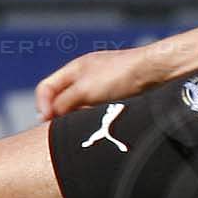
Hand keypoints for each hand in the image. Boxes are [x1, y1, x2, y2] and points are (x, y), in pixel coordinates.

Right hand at [35, 43, 176, 120]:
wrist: (155, 72)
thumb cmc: (119, 75)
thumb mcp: (84, 89)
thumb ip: (63, 102)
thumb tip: (50, 115)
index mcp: (74, 69)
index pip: (46, 88)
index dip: (42, 105)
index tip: (48, 121)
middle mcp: (86, 76)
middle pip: (62, 99)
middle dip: (62, 114)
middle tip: (67, 128)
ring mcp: (102, 86)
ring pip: (81, 108)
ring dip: (79, 118)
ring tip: (88, 125)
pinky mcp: (117, 96)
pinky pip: (98, 111)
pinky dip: (95, 118)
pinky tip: (103, 124)